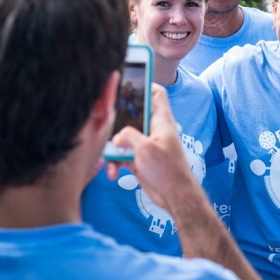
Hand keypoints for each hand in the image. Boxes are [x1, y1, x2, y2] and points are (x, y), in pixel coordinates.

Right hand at [106, 84, 198, 209]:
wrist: (174, 197)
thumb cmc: (168, 171)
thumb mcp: (146, 149)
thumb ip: (129, 136)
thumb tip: (117, 136)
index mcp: (161, 121)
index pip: (157, 94)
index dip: (145, 84)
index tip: (128, 82)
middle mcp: (153, 130)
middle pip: (133, 116)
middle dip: (117, 121)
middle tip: (104, 122)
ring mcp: (146, 144)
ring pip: (123, 138)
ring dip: (113, 149)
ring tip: (109, 159)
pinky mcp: (139, 159)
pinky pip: (122, 156)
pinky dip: (116, 163)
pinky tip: (113, 173)